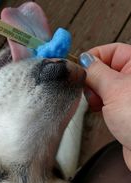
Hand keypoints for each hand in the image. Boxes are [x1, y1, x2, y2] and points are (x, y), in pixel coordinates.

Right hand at [79, 43, 130, 169]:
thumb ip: (96, 72)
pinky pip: (105, 99)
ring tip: (96, 103)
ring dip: (94, 93)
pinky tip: (97, 109)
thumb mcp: (114, 90)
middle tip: (89, 90)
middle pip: (105, 68)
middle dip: (93, 79)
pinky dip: (98, 103)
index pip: (111, 51)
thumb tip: (83, 61)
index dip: (93, 58)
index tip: (79, 69)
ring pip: (103, 85)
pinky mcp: (122, 108)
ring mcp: (127, 94)